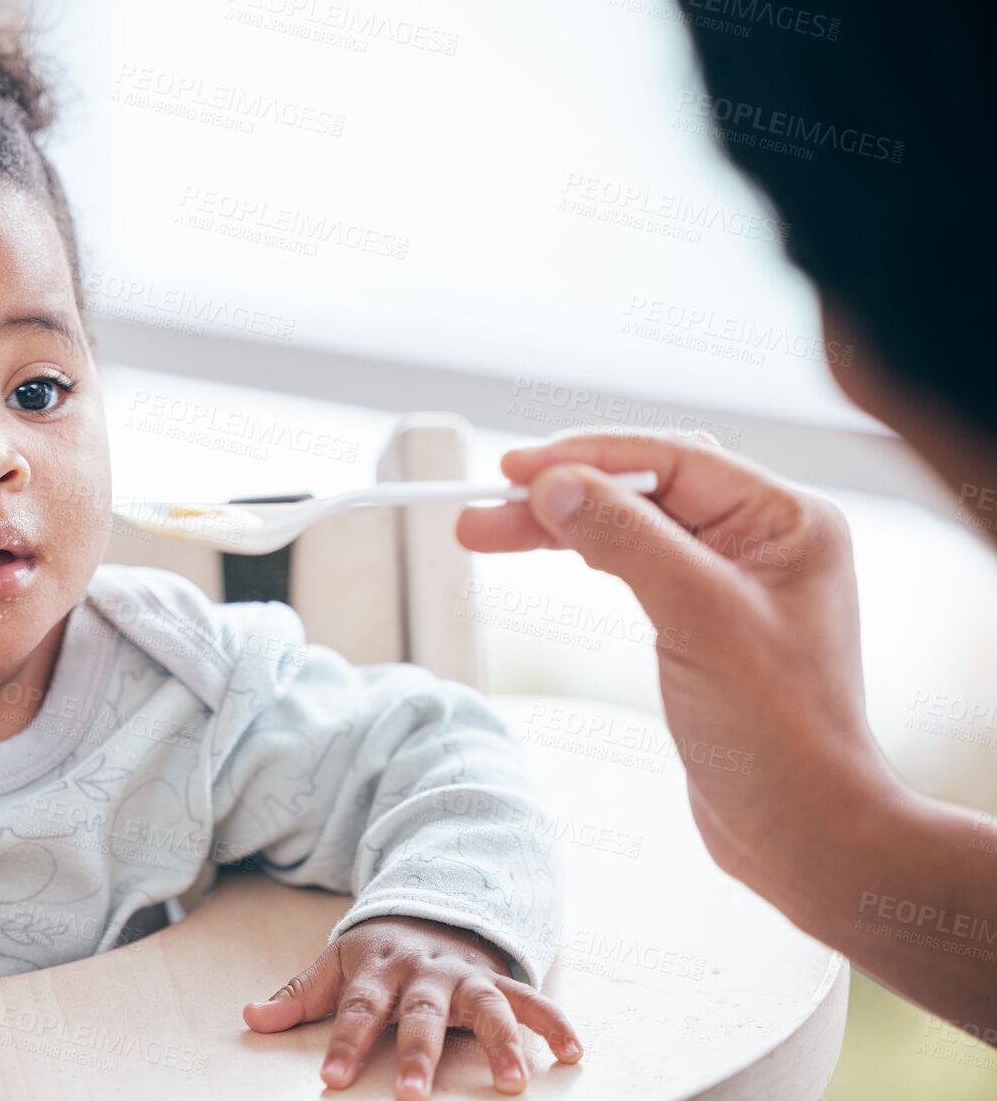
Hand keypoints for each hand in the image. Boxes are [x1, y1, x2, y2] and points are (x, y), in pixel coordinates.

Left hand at [243, 915, 580, 1098]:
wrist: (429, 908)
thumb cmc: (378, 953)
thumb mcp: (335, 965)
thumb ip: (298, 996)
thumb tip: (251, 1018)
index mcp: (378, 968)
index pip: (356, 1008)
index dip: (344, 1043)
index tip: (332, 1080)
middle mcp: (424, 971)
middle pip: (420, 1013)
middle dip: (418, 1052)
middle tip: (411, 1093)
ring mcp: (465, 974)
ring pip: (486, 1005)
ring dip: (502, 1041)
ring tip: (513, 1082)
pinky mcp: (499, 979)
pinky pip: (532, 999)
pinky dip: (554, 1023)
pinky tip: (572, 1052)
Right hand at [455, 430, 887, 916]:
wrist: (802, 830)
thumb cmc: (776, 729)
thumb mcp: (695, 616)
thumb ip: (625, 538)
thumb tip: (555, 482)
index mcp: (787, 519)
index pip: (671, 460)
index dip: (585, 457)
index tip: (513, 468)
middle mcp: (765, 539)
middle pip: (644, 489)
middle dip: (561, 492)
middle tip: (484, 510)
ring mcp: (735, 580)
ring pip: (631, 525)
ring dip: (561, 525)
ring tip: (487, 533)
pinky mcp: (705, 621)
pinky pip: (635, 564)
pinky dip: (585, 555)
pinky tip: (549, 552)